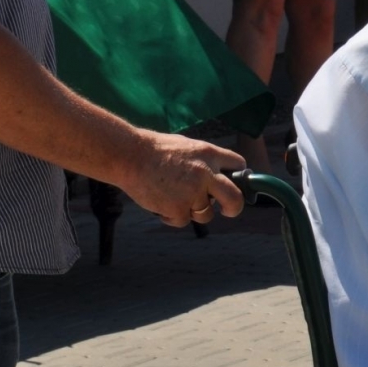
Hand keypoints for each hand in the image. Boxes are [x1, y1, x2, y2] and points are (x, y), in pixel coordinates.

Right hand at [119, 132, 245, 226]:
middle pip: (235, 198)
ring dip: (194, 210)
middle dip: (235, 207)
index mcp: (209, 154)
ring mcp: (192, 193)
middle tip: (229, 210)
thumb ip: (205, 161)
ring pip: (206, 214)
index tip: (236, 183)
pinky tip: (161, 203)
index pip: (239, 165)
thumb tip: (219, 175)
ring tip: (174, 197)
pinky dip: (173, 216)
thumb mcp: (187, 146)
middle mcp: (206, 174)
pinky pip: (183, 220)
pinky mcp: (178, 209)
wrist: (128, 156)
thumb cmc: (155, 150)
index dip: (239, 176)